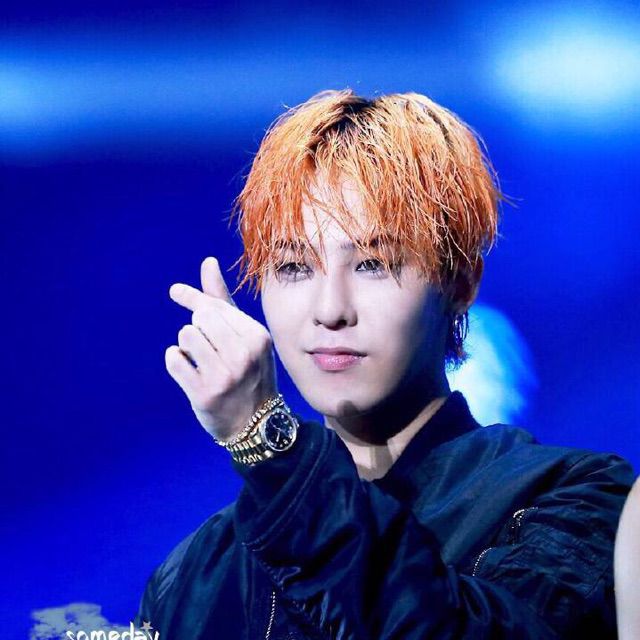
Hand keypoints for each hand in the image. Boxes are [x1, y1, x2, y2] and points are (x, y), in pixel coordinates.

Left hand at [165, 256, 277, 440]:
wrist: (256, 424)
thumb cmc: (249, 371)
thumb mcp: (246, 335)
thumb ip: (223, 299)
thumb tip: (208, 261)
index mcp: (257, 337)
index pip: (213, 306)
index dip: (193, 300)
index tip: (175, 292)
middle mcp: (244, 355)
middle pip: (199, 319)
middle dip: (197, 329)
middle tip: (210, 348)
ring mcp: (225, 376)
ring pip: (184, 336)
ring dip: (187, 346)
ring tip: (202, 362)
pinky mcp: (204, 394)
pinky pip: (173, 359)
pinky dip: (176, 362)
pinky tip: (191, 373)